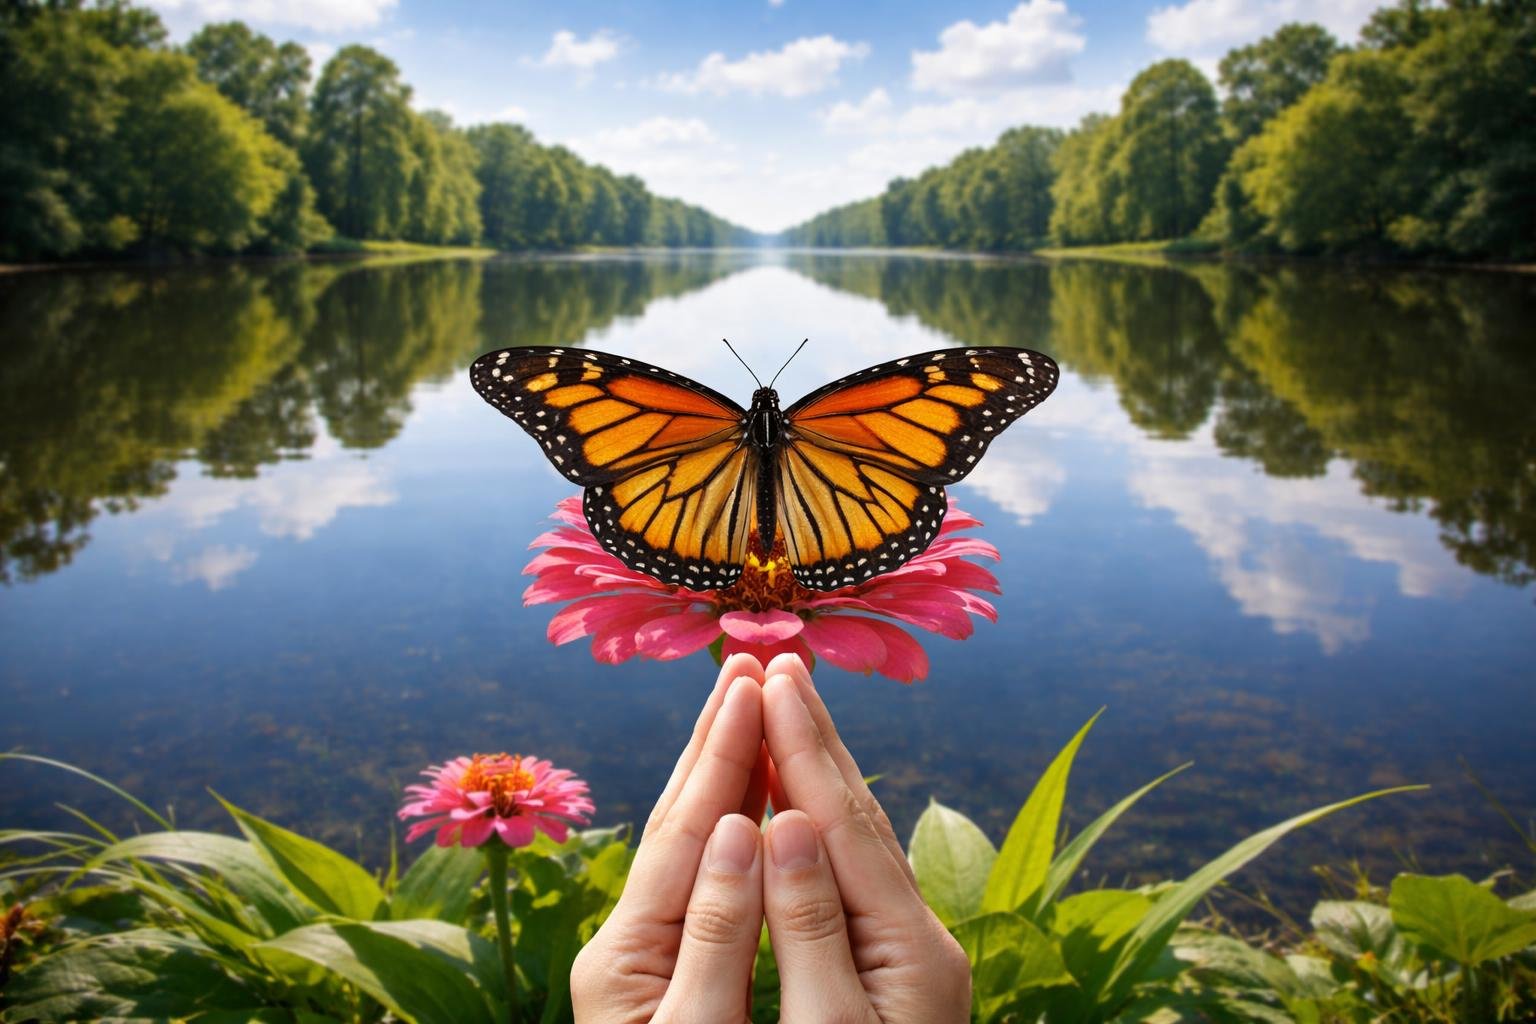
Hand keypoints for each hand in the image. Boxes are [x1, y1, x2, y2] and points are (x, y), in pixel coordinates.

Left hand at [571, 653, 769, 1022]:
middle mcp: (626, 943)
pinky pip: (709, 877)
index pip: (682, 833)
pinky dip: (736, 824)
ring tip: (751, 702)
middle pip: (677, 820)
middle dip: (717, 739)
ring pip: (691, 844)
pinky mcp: (669, 973)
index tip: (753, 682)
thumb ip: (718, 933)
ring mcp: (644, 955)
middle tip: (748, 660)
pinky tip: (754, 797)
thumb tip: (741, 827)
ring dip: (725, 770)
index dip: (723, 756)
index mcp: (623, 956)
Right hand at [757, 653, 970, 1022]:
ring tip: (789, 709)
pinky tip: (797, 807)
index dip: (801, 749)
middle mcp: (920, 940)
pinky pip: (848, 875)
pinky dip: (817, 825)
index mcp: (912, 949)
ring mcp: (910, 955)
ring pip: (857, 842)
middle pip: (859, 818)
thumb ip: (808, 928)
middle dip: (814, 738)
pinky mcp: (893, 973)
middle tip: (782, 663)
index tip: (770, 677)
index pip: (845, 826)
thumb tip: (784, 825)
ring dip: (818, 772)